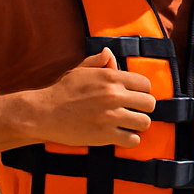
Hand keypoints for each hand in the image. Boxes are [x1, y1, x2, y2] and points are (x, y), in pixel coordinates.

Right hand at [31, 48, 155, 148]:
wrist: (43, 113)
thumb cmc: (62, 91)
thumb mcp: (80, 71)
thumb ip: (98, 62)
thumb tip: (109, 53)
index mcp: (110, 77)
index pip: (145, 84)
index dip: (141, 92)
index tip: (133, 98)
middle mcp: (113, 95)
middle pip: (149, 104)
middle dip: (142, 109)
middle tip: (132, 112)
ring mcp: (111, 115)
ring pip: (144, 122)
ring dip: (137, 125)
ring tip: (127, 125)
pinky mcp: (106, 135)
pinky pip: (133, 140)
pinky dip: (129, 139)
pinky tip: (120, 136)